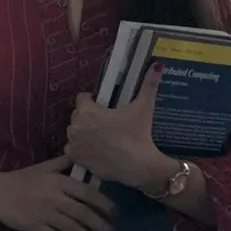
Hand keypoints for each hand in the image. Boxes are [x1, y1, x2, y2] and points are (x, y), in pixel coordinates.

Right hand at [0, 155, 116, 230]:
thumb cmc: (22, 179)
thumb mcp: (44, 167)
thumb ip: (63, 163)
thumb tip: (82, 155)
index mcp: (59, 182)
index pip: (87, 194)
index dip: (104, 204)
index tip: (114, 212)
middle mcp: (55, 198)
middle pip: (83, 214)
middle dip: (100, 226)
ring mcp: (45, 214)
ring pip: (72, 229)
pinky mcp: (35, 228)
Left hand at [66, 63, 173, 189]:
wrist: (139, 166)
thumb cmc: (138, 134)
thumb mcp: (143, 107)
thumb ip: (148, 84)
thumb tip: (158, 64)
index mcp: (87, 110)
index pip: (82, 98)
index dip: (93, 101)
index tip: (105, 108)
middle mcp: (75, 126)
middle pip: (78, 115)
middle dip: (89, 117)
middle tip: (106, 124)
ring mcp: (74, 143)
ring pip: (75, 132)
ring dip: (84, 132)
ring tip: (102, 138)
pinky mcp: (76, 159)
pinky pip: (72, 149)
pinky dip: (81, 149)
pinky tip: (96, 150)